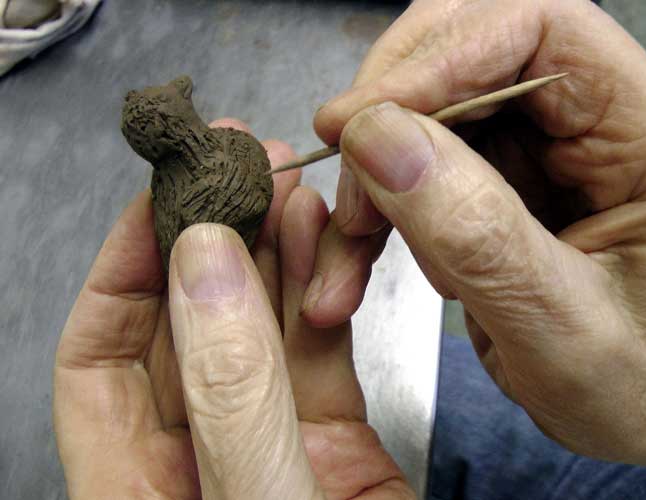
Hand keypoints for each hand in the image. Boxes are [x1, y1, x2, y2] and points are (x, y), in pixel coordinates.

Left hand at [53, 119, 412, 498]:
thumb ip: (230, 392)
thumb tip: (201, 266)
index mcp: (138, 490)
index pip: (99, 356)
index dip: (124, 268)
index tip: (161, 199)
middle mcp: (198, 457)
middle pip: (184, 326)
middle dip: (207, 241)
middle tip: (235, 169)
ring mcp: (270, 444)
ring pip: (258, 327)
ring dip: (269, 255)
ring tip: (285, 190)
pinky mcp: (334, 441)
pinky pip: (316, 351)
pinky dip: (319, 295)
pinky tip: (321, 245)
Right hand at [313, 0, 645, 462]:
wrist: (636, 415)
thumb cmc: (632, 387)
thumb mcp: (558, 331)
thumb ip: (475, 233)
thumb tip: (378, 137)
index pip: (544, 31)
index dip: (442, 57)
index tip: (360, 120)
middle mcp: (598, 123)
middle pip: (471, 53)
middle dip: (391, 121)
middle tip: (351, 199)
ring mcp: (543, 148)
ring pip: (430, 109)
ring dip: (373, 174)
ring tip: (350, 251)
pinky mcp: (501, 178)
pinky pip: (418, 160)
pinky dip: (376, 205)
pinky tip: (358, 258)